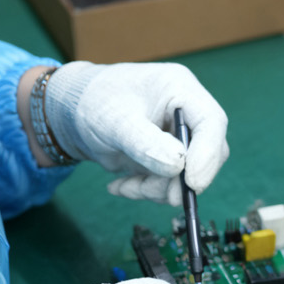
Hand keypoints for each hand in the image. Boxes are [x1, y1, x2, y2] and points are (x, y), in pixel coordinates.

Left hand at [44, 61, 229, 205]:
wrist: (71, 113)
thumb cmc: (92, 102)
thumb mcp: (115, 121)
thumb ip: (146, 143)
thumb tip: (178, 166)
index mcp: (180, 90)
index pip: (211, 123)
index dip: (207, 155)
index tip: (192, 183)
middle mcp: (185, 113)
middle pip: (206, 153)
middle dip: (180, 180)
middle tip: (155, 193)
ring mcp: (177, 137)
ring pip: (188, 175)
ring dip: (158, 190)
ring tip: (125, 187)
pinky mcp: (166, 158)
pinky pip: (168, 184)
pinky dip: (146, 191)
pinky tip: (121, 186)